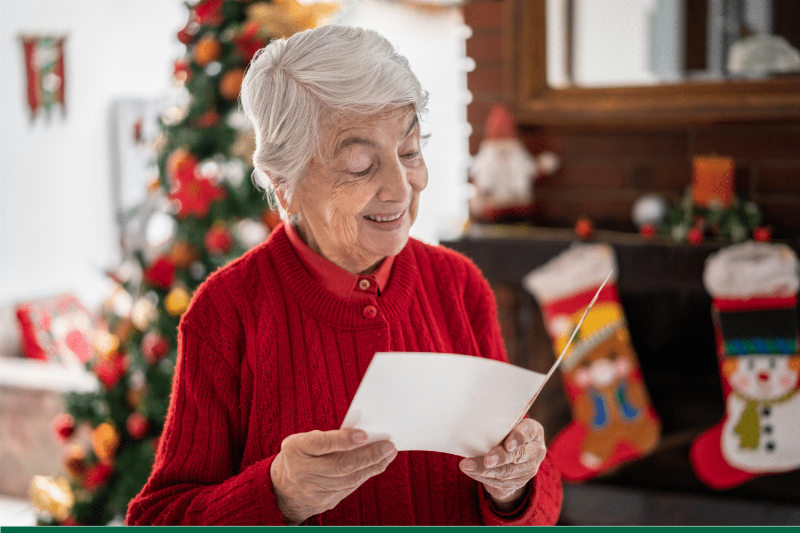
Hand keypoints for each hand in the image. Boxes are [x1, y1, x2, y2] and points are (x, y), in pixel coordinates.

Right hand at [270, 428, 396, 523]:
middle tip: (388, 445)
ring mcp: (315, 490)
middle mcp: (304, 472)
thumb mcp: (302, 440)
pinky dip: (366, 475)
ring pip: (349, 479)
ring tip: (389, 454)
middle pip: (340, 465)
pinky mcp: (327, 502)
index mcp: (296, 450)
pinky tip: (378, 465)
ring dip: (373, 466)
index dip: (343, 440)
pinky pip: (350, 487)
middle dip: (368, 455)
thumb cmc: (298, 457)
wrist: (281, 491)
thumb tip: (359, 435)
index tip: (363, 434)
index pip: (320, 444)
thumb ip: (326, 437)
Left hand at [459, 418, 545, 511]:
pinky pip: (500, 482)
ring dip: (485, 470)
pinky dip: (483, 477)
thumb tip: (472, 424)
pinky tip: (471, 471)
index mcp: (534, 431)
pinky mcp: (518, 483)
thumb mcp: (506, 426)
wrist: (511, 458)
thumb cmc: (505, 434)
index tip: (507, 445)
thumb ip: (498, 426)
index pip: (529, 431)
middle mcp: (535, 451)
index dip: (518, 438)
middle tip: (487, 460)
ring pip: (507, 471)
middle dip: (500, 458)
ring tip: (468, 466)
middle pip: (518, 455)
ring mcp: (528, 469)